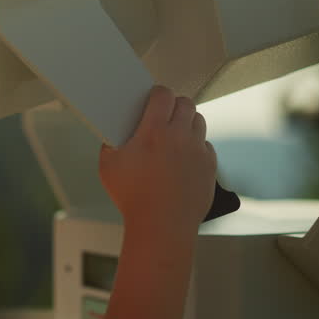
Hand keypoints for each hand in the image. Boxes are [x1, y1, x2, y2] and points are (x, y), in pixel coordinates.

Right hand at [98, 86, 215, 235]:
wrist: (161, 226)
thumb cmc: (133, 198)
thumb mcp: (108, 167)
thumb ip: (111, 144)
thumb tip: (115, 135)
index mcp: (153, 132)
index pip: (163, 95)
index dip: (157, 92)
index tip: (153, 97)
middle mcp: (180, 137)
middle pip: (185, 103)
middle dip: (174, 104)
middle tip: (164, 113)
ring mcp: (198, 151)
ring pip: (199, 121)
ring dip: (187, 122)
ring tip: (175, 133)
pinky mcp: (210, 167)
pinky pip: (206, 145)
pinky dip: (196, 146)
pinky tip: (183, 156)